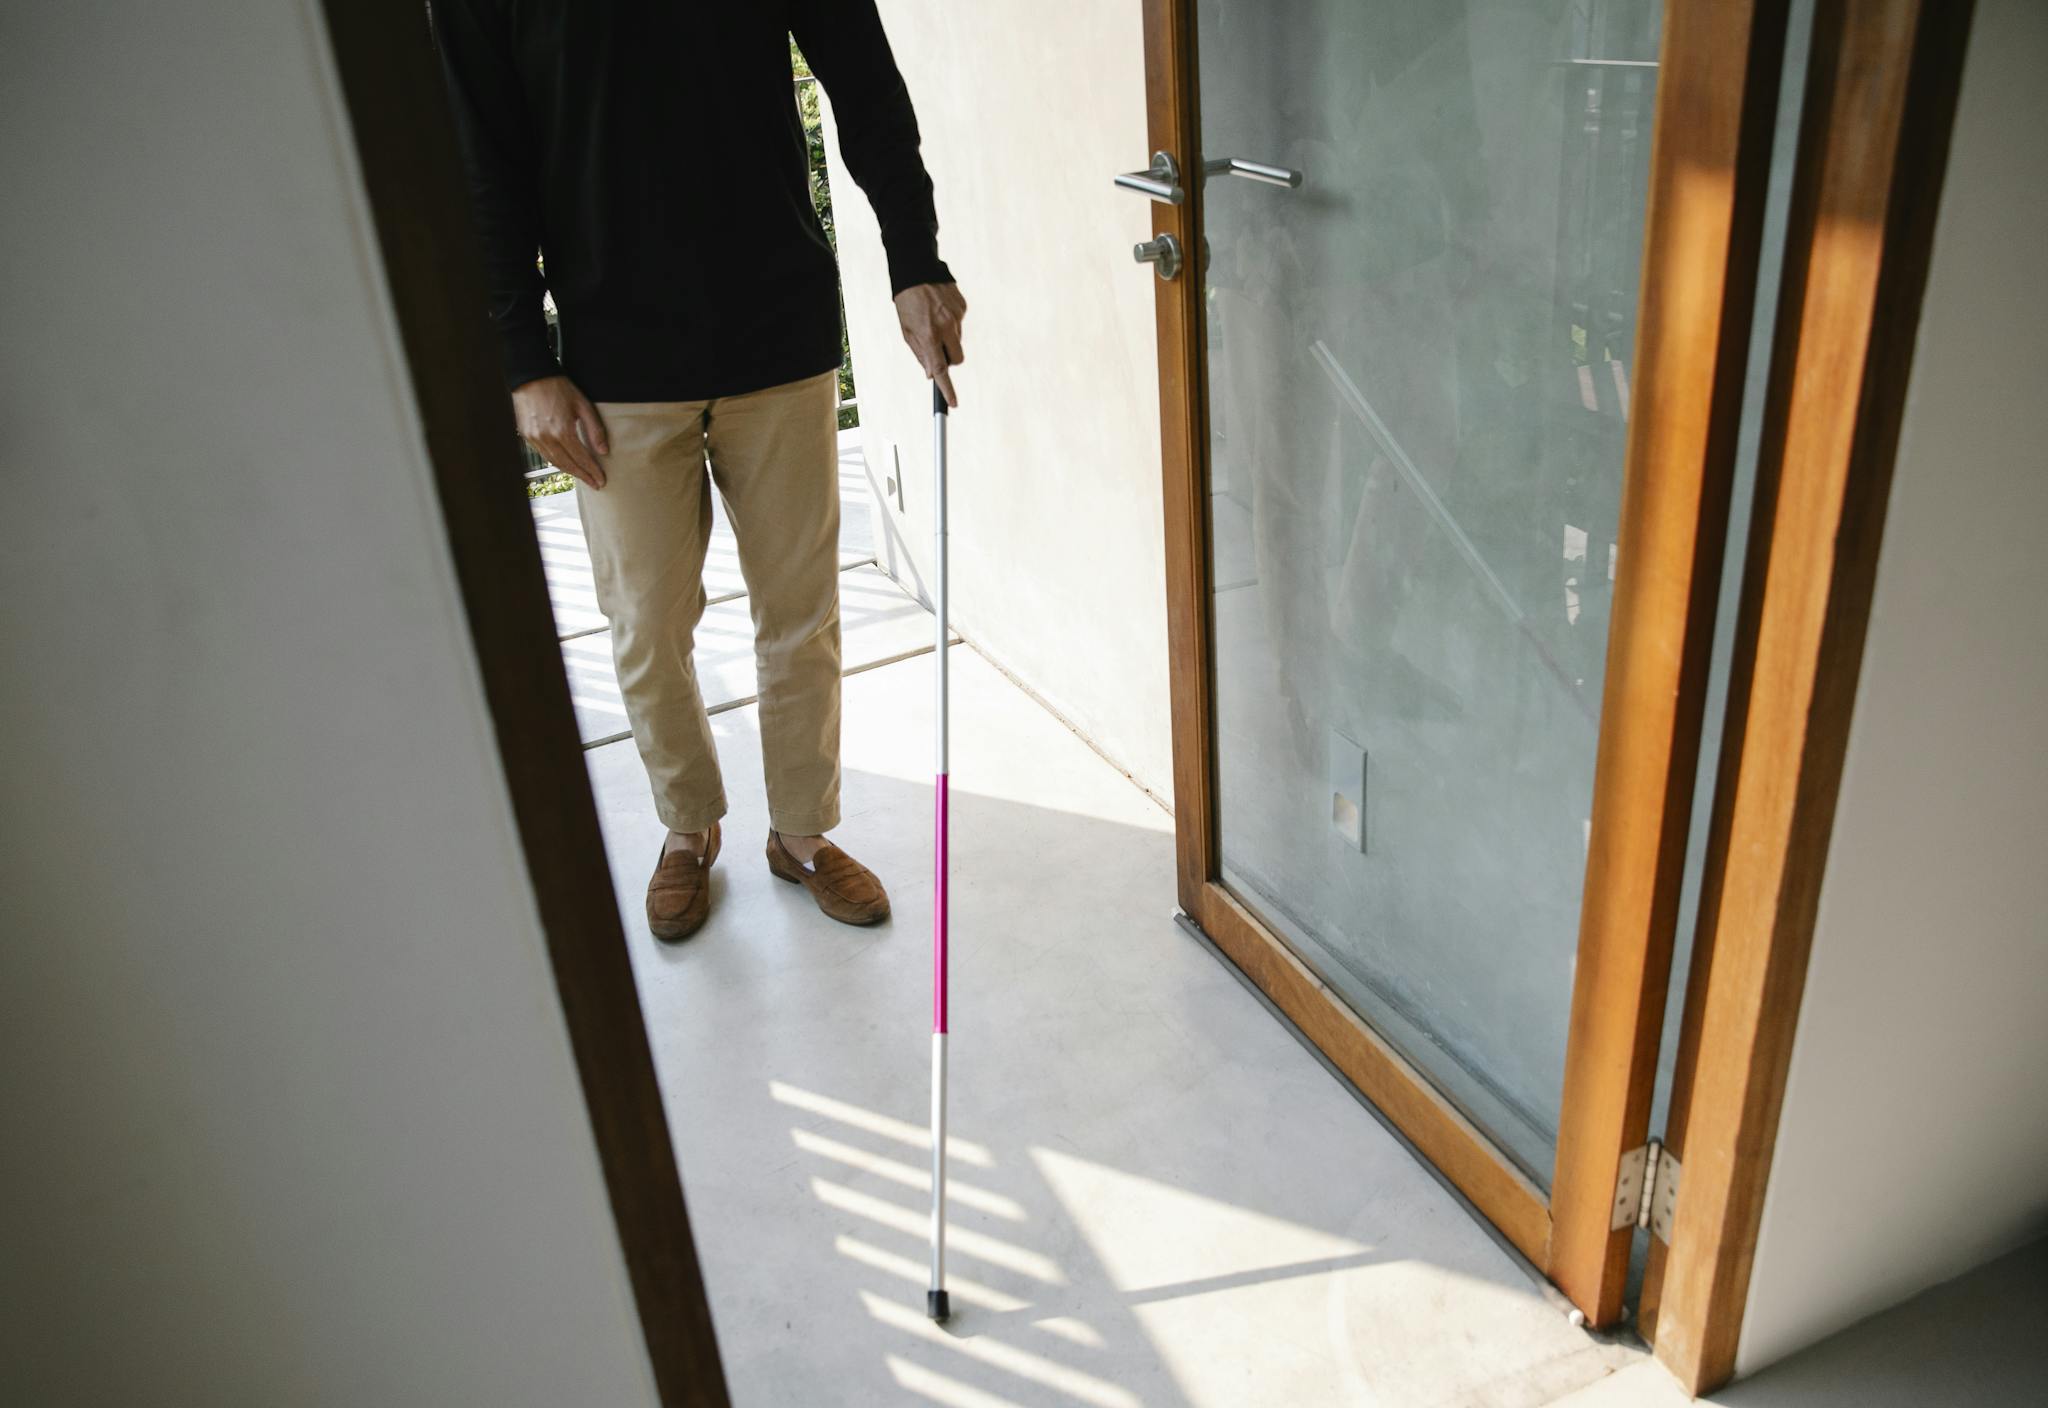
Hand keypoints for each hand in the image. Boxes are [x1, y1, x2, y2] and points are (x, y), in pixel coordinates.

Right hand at [512, 374, 608, 488]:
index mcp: (562, 431)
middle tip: (595, 484)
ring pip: (555, 462)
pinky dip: (557, 462)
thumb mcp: (583, 405)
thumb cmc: (559, 388)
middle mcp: (547, 438)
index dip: (592, 471)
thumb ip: (594, 429)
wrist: (531, 376)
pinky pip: (544, 455)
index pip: (581, 458)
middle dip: (583, 476)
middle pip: (568, 465)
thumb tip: (603, 451)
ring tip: (583, 476)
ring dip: (570, 471)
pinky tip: (566, 464)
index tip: (601, 480)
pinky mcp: (527, 436)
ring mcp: (535, 438)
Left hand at [894, 282, 966, 407]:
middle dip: (950, 360)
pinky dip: (951, 323)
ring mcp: (957, 316)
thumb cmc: (907, 303)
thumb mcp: (907, 331)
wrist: (916, 271)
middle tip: (937, 350)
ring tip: (934, 321)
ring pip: (959, 341)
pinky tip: (940, 310)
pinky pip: (960, 325)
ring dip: (949, 339)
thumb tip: (932, 374)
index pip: (941, 368)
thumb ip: (921, 354)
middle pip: (958, 359)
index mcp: (928, 334)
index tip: (953, 402)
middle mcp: (946, 326)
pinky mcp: (963, 307)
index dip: (947, 388)